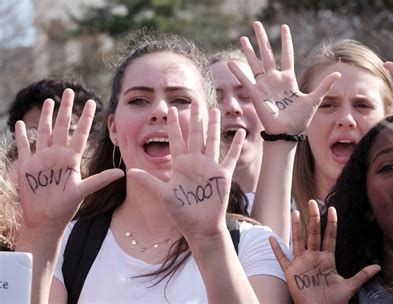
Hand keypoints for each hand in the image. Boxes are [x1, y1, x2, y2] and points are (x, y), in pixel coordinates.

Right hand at [15, 89, 123, 230]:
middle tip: (69, 91)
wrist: (46, 218)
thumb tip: (122, 173)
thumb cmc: (67, 206)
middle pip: (62, 126)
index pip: (80, 132)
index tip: (92, 102)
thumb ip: (101, 179)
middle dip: (65, 108)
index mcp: (72, 158)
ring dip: (45, 116)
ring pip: (44, 131)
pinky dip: (21, 135)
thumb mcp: (85, 190)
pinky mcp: (27, 165)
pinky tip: (20, 124)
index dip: (86, 117)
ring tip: (48, 100)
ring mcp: (42, 158)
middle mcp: (58, 154)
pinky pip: (24, 146)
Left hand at [127, 101, 243, 240]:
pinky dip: (236, 145)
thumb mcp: (163, 194)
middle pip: (195, 135)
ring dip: (213, 126)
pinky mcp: (222, 175)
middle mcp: (195, 162)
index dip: (173, 124)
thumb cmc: (181, 213)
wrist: (199, 227)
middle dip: (194, 118)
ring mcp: (210, 167)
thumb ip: (149, 180)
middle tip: (194, 101)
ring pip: (212, 141)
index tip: (170, 109)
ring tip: (214, 110)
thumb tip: (129, 171)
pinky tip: (240, 132)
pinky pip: (230, 157)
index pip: (176, 139)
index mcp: (181, 164)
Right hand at [229, 22, 339, 134]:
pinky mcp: (256, 94)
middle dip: (262, 39)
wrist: (288, 133)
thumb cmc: (300, 119)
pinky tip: (230, 63)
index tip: (284, 27)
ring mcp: (264, 86)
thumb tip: (338, 73)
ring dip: (249, 51)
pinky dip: (238, 72)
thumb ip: (324, 85)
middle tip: (256, 24)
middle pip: (267, 54)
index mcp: (288, 79)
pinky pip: (246, 81)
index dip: (285, 41)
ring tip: (243, 38)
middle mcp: (275, 79)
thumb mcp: (314, 99)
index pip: (286, 55)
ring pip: (255, 64)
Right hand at [270, 201, 379, 303]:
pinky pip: (282, 259)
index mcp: (327, 259)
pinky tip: (272, 239)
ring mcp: (302, 263)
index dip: (331, 223)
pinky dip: (276, 249)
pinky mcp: (291, 272)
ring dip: (296, 227)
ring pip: (298, 241)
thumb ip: (362, 275)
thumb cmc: (334, 302)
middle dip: (313, 218)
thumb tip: (379, 267)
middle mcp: (314, 258)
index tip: (332, 208)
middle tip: (312, 202)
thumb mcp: (350, 286)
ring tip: (295, 212)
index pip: (329, 237)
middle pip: (313, 234)